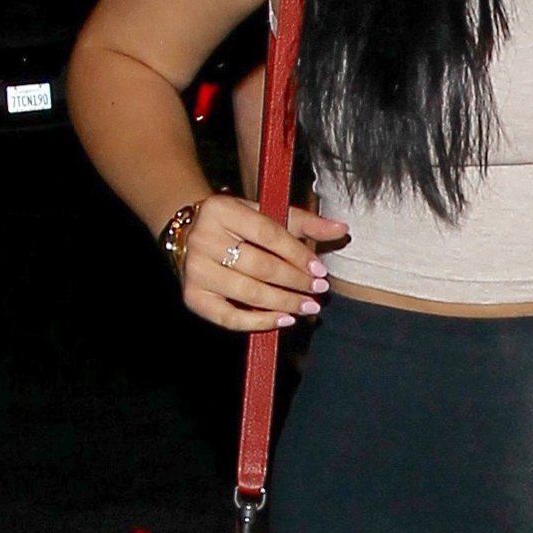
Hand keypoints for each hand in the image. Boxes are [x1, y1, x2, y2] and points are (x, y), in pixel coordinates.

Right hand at [177, 194, 348, 331]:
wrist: (190, 232)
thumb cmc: (238, 223)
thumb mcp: (267, 214)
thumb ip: (305, 222)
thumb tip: (342, 228)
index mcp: (221, 210)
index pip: (268, 234)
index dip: (297, 255)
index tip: (321, 270)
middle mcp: (202, 238)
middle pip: (259, 266)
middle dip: (294, 282)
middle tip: (319, 291)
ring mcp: (194, 269)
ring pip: (246, 293)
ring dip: (283, 303)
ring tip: (308, 306)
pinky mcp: (192, 296)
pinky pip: (227, 317)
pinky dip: (258, 322)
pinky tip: (283, 319)